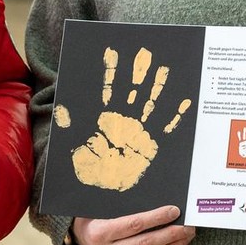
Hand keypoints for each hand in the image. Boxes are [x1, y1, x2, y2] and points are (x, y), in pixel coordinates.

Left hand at [54, 46, 193, 191]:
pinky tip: (184, 102)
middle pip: (132, 91)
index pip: (108, 90)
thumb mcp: (74, 147)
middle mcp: (124, 122)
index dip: (111, 72)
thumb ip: (71, 128)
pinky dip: (175, 116)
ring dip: (157, 88)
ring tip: (165, 68)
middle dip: (138, 73)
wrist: (103, 192)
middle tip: (145, 52)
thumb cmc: (88, 169)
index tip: (113, 52)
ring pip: (149, 104)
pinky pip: (165, 128)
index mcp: (105, 119)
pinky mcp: (150, 146)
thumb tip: (61, 110)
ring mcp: (138, 132)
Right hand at [72, 205, 195, 244]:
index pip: (133, 225)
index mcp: (99, 232)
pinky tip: (177, 244)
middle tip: (188, 225)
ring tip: (188, 235)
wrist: (77, 236)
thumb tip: (152, 193)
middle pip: (145, 243)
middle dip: (170, 234)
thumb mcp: (97, 205)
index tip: (174, 210)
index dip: (156, 218)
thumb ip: (119, 202)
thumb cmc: (90, 214)